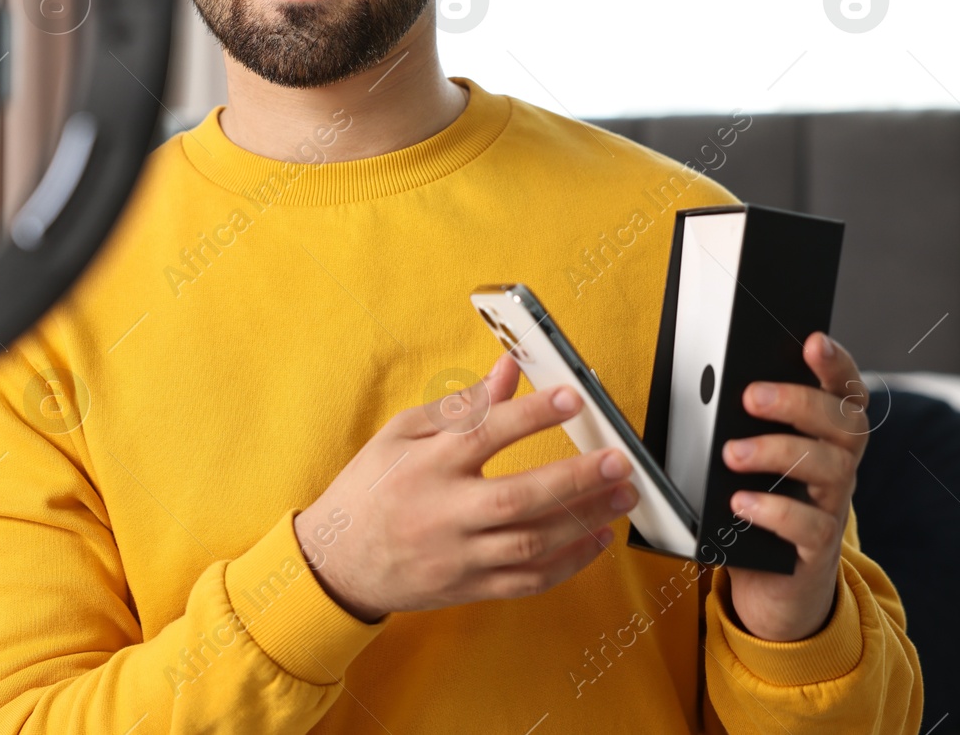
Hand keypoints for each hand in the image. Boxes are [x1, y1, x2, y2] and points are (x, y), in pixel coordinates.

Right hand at [292, 351, 637, 623]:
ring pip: (532, 542)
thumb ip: (460, 406)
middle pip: (519, 498)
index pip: (485, 434)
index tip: (571, 398)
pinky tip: (596, 538)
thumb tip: (506, 372)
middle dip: (576, 478)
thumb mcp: (400, 434)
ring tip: (621, 496)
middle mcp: (445, 512)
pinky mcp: (472, 586)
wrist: (338, 563)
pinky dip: (570, 562)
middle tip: (617, 460)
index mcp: (427, 466)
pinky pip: (529, 579)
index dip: (532, 414)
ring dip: (584, 519)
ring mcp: (461, 555)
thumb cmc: (370, 490)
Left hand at [721, 332, 868, 640]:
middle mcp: (839, 465)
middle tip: (750, 396)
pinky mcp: (817, 548)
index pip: (846, 391)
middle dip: (798, 402)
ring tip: (731, 454)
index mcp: (825, 435)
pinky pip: (810, 525)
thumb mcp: (748, 458)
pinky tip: (740, 503)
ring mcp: (831, 506)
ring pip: (828, 469)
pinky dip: (774, 510)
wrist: (772, 582)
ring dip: (776, 453)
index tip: (813, 340)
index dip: (836, 364)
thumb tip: (704, 382)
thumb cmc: (753, 501)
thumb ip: (741, 423)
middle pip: (843, 424)